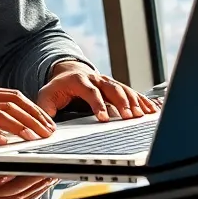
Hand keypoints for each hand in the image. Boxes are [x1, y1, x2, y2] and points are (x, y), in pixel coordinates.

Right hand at [0, 83, 56, 152]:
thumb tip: (11, 123)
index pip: (14, 96)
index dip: (34, 109)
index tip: (47, 123)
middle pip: (12, 103)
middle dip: (34, 117)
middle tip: (48, 133)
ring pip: (1, 114)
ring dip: (20, 127)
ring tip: (33, 139)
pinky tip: (6, 144)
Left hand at [37, 61, 158, 121]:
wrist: (68, 72)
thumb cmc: (58, 88)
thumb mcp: (46, 96)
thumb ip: (46, 109)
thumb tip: (46, 126)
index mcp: (79, 80)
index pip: (90, 91)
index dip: (98, 104)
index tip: (104, 117)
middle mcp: (96, 78)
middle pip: (112, 89)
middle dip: (122, 102)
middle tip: (129, 117)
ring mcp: (107, 81)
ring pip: (124, 90)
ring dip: (134, 102)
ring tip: (141, 116)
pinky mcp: (116, 86)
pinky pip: (131, 92)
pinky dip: (142, 100)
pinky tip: (150, 110)